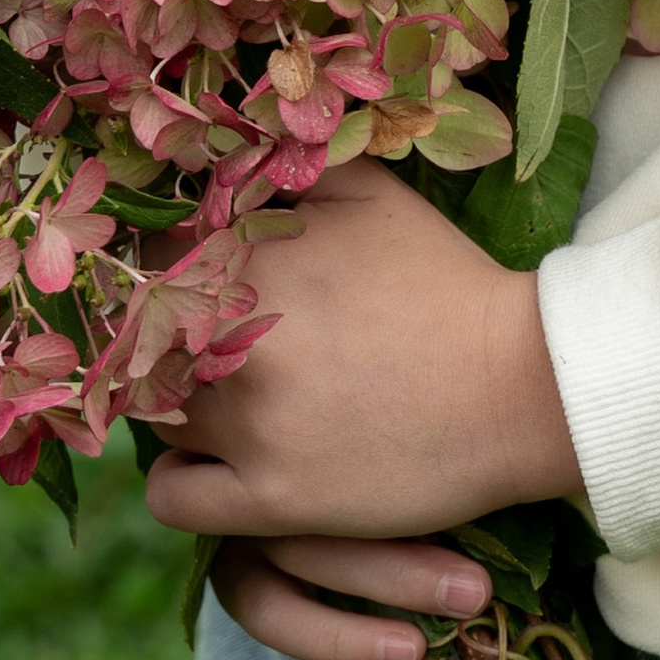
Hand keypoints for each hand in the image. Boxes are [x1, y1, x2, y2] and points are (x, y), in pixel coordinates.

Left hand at [142, 160, 584, 659]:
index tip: (184, 282)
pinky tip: (215, 460)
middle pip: (136, 337)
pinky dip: (181, 478)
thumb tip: (209, 160)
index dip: (158, 267)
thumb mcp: (367, 190)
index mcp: (246, 253)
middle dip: (159, 337)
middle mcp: (232, 337)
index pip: (144, 254)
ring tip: (225, 396)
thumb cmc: (444, 280)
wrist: (523, 384)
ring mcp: (249, 422)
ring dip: (172, 403)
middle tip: (201, 344)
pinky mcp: (271, 499)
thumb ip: (277, 167)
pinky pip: (172, 495)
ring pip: (149, 413)